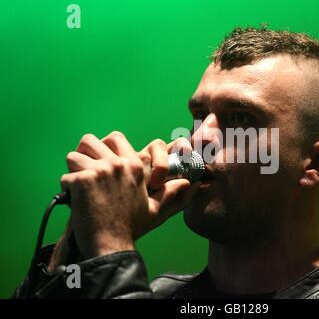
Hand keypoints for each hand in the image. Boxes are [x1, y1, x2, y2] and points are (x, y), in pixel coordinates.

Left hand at [59, 132, 198, 258]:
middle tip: (85, 168)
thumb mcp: (154, 207)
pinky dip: (68, 189)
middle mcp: (118, 164)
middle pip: (90, 140)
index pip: (115, 138)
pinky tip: (75, 200)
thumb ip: (170, 192)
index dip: (105, 147)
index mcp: (135, 165)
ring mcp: (99, 171)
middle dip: (84, 152)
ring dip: (74, 169)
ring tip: (79, 183)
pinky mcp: (82, 181)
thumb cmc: (132, 226)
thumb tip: (189, 184)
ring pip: (74, 155)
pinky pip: (66, 176)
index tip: (102, 162)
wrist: (113, 244)